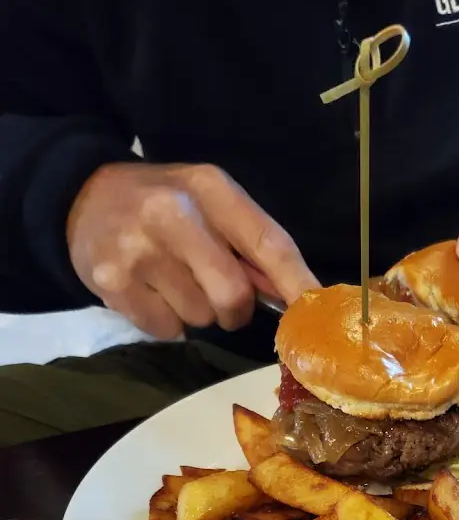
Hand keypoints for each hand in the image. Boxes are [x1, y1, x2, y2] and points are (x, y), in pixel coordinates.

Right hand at [67, 162, 318, 338]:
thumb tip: (296, 297)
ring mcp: (139, 251)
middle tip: (221, 300)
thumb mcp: (209, 202)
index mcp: (210, 188)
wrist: (83, 197)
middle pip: (233, 295)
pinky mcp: (113, 283)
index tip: (314, 313)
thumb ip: (251, 245)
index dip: (296, 283)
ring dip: (197, 313)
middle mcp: (173, 215)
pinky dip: (167, 322)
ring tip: (174, 282)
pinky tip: (151, 291)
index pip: (268, 242)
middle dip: (235, 310)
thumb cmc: (163, 204)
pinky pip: (167, 331)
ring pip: (200, 318)